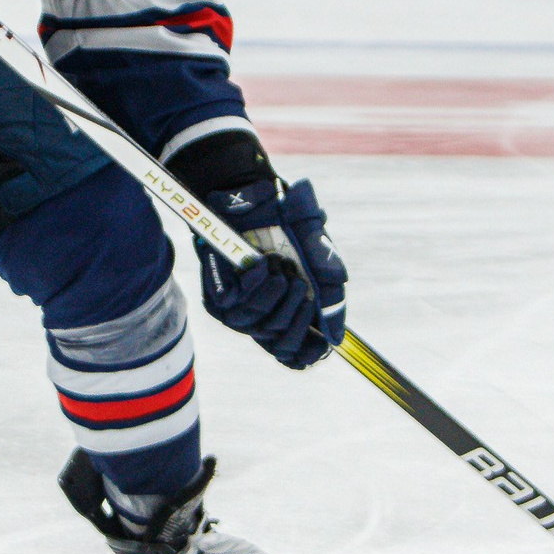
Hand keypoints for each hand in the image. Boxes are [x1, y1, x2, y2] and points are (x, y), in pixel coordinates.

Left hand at [194, 177, 346, 368]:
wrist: (255, 198)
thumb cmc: (289, 226)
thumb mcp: (319, 256)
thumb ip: (329, 294)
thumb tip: (337, 335)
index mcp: (290, 313)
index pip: (295, 355)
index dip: (307, 354)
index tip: (320, 344)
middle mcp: (264, 316)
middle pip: (281, 344)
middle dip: (296, 314)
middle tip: (299, 281)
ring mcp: (239, 309)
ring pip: (258, 325)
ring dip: (275, 294)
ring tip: (280, 265)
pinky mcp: (217, 296)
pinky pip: (235, 306)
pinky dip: (254, 283)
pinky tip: (260, 263)